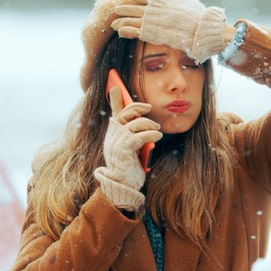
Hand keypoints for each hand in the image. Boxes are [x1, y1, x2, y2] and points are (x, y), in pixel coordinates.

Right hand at [94, 87, 161, 210]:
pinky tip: (157, 135)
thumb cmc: (129, 165)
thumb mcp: (131, 146)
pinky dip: (150, 134)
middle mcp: (113, 135)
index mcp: (114, 133)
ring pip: (134, 123)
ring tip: (157, 129)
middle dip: (137, 107)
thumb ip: (133, 132)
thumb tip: (140, 119)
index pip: (114, 112)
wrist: (123, 184)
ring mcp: (116, 142)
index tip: (115, 85)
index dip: (115, 99)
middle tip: (148, 107)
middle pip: (125, 113)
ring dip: (149, 124)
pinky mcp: (123, 150)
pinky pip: (139, 136)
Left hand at [111, 0, 226, 62]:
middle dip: (124, 8)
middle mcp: (155, 9)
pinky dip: (127, 31)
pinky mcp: (152, 33)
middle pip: (135, 7)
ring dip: (122, 21)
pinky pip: (136, 32)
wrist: (200, 29)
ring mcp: (152, 21)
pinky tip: (120, 32)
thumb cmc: (196, 15)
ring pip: (132, 20)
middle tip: (116, 9)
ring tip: (113, 23)